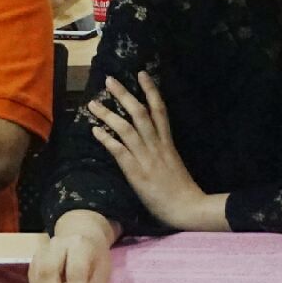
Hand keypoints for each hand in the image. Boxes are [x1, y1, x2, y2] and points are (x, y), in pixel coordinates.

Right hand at [30, 210, 116, 282]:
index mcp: (79, 246)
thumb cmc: (94, 255)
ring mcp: (42, 250)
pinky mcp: (34, 258)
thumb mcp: (103, 271)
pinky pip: (33, 279)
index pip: (75, 275)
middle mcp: (57, 244)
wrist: (80, 232)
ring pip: (38, 277)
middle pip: (49, 273)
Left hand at [87, 73, 217, 229]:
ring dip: (108, 114)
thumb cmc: (182, 189)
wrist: (188, 209)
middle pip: (139, 113)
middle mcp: (157, 145)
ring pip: (126, 128)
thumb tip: (150, 137)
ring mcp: (146, 158)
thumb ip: (162, 148)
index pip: (160, 110)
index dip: (151, 90)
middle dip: (124, 94)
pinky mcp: (136, 172)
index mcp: (168, 142)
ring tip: (92, 104)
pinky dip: (106, 139)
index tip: (142, 73)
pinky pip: (119, 151)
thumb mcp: (174, 162)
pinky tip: (95, 130)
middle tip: (109, 80)